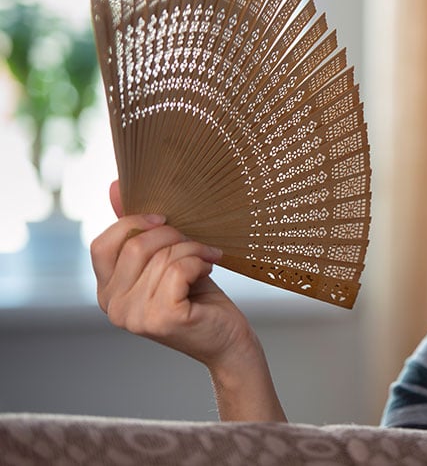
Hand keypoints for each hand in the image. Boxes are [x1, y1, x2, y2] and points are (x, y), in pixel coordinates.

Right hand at [91, 180, 258, 370]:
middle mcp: (113, 307)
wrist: (227, 338)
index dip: (134, 223)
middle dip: (174, 236)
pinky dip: (199, 263)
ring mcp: (134, 316)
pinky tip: (208, 272)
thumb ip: (137, 229)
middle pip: (137, 246)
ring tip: (206, 260)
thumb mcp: (164, 259)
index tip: (166, 218)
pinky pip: (178, 269)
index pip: (102, 244)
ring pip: (162, 256)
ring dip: (193, 250)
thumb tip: (114, 185)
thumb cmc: (198, 297)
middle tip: (197, 244)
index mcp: (107, 291)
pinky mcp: (162, 319)